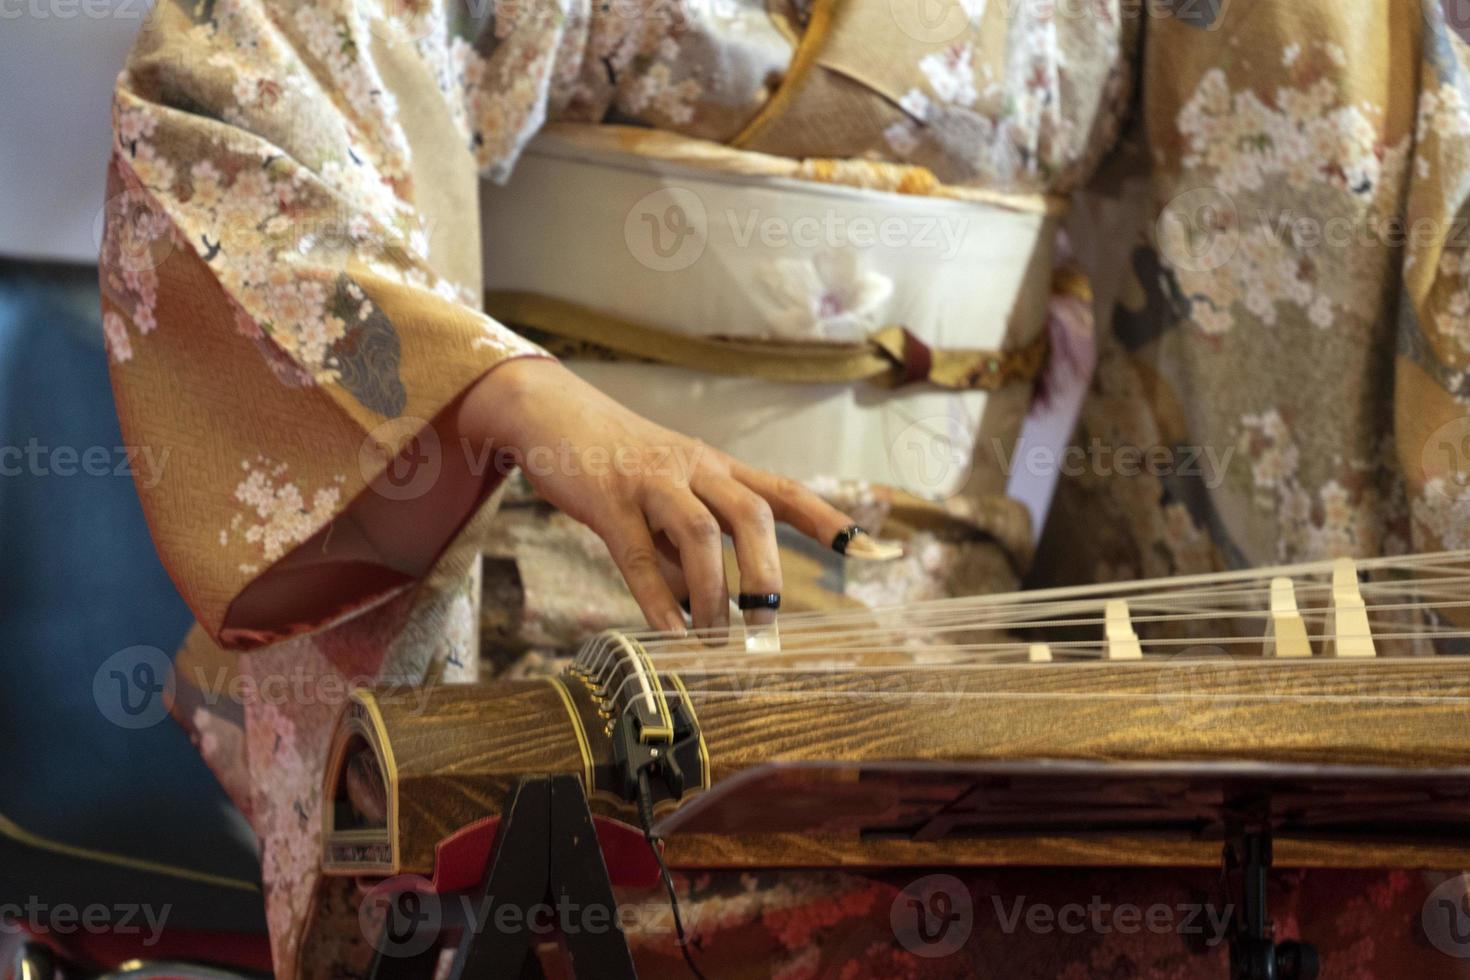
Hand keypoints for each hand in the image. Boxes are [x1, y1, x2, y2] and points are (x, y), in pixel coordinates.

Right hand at [462, 358, 862, 635]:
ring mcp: (650, 481)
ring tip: (717, 638)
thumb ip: (687, 544)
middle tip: (768, 623)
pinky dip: (658, 598)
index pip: (781, 490)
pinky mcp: (607, 500)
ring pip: (699, 533)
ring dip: (713, 591)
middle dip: (766, 571)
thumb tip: (705, 607)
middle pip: (750, 512)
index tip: (868, 550)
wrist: (551, 412)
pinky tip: (671, 634)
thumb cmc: (616, 460)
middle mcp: (692, 468)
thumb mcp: (666, 492)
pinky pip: (637, 554)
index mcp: (714, 466)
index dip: (826, 519)